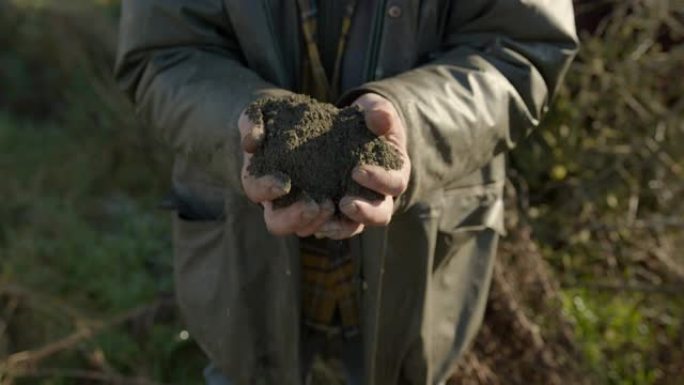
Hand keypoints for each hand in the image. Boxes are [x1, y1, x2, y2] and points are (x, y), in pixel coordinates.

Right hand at [239, 110, 334, 236]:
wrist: (309, 122)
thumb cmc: (279, 117)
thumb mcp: (264, 111)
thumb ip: (252, 122)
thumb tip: (250, 143)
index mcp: (260, 180)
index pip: (255, 191)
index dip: (266, 190)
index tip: (284, 183)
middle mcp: (279, 201)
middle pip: (277, 224)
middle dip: (295, 218)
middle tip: (315, 205)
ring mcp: (303, 208)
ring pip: (306, 229)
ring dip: (319, 222)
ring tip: (334, 205)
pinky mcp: (329, 208)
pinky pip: (335, 226)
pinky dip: (342, 223)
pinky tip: (352, 210)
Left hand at [315, 93, 410, 238]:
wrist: (351, 130)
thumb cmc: (368, 122)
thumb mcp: (377, 112)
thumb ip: (380, 114)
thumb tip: (380, 117)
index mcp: (395, 173)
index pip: (395, 184)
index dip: (380, 181)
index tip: (357, 171)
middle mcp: (380, 197)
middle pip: (381, 215)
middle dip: (364, 212)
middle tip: (344, 203)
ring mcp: (358, 206)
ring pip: (354, 227)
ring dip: (338, 226)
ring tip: (320, 220)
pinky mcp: (335, 210)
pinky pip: (330, 225)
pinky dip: (318, 225)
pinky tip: (303, 219)